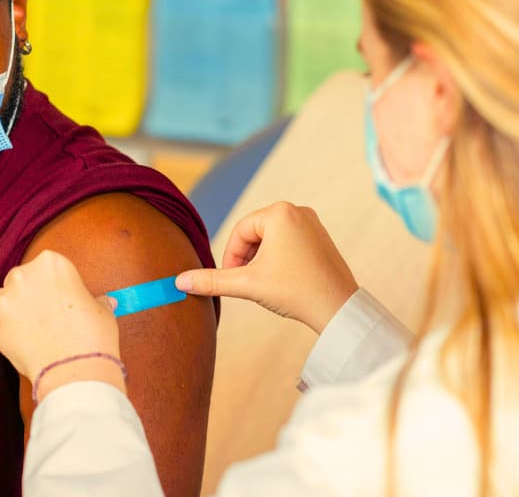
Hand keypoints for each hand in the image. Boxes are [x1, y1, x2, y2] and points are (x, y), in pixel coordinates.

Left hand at [0, 250, 121, 391]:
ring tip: (30, 328)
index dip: (52, 283)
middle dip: (28, 294)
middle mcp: (23, 275)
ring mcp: (4, 300)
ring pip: (0, 298)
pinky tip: (20, 341)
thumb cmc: (92, 337)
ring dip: (11, 309)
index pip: (45, 265)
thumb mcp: (101, 311)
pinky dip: (2, 329)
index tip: (58, 297)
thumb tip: (105, 302)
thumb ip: (94, 301)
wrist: (75, 371)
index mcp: (51, 263)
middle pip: (20, 279)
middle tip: (44, 314)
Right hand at [176, 202, 357, 333]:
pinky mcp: (321, 237)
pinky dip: (278, 260)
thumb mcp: (247, 284)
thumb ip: (212, 280)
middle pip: (255, 233)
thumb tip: (179, 281)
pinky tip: (283, 281)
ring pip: (271, 239)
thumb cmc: (295, 291)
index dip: (231, 257)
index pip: (240, 231)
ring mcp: (312, 223)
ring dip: (261, 260)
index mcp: (279, 213)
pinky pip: (288, 242)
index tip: (232, 279)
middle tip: (248, 283)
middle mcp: (297, 210)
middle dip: (247, 258)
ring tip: (266, 283)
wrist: (338, 308)